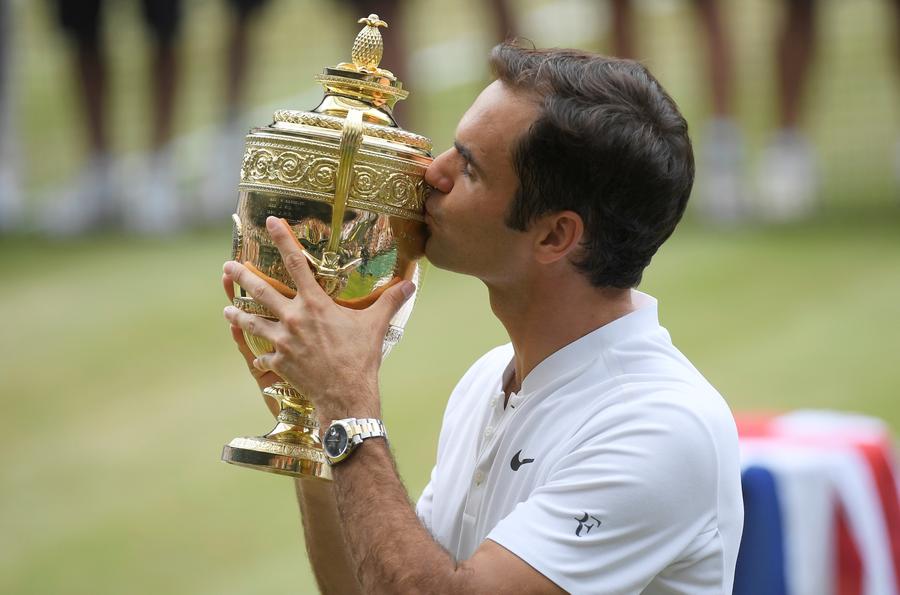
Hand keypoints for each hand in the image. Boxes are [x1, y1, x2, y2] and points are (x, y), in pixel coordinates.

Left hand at [222, 216, 414, 422]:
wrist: (345, 394)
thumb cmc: (360, 357)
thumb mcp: (376, 325)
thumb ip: (391, 301)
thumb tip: (412, 283)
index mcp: (315, 304)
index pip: (296, 263)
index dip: (282, 239)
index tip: (270, 222)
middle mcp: (294, 318)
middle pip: (261, 290)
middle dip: (242, 276)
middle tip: (228, 267)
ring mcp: (282, 341)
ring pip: (252, 322)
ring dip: (238, 315)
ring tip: (228, 310)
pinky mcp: (279, 362)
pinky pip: (263, 357)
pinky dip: (260, 357)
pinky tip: (256, 358)